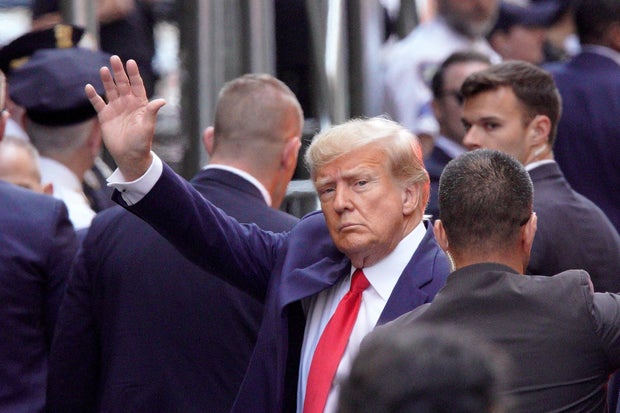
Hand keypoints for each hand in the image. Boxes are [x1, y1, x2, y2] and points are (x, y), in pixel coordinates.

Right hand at [85, 55, 165, 180]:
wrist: (129, 156)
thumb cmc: (142, 142)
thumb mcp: (148, 126)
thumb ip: (151, 112)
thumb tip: (162, 101)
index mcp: (140, 104)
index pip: (137, 85)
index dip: (134, 74)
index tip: (131, 62)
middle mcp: (127, 103)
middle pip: (122, 84)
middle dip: (119, 72)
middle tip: (114, 58)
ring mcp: (116, 109)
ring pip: (110, 90)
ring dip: (107, 80)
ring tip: (103, 69)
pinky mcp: (105, 116)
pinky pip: (98, 103)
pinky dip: (93, 96)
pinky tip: (88, 87)